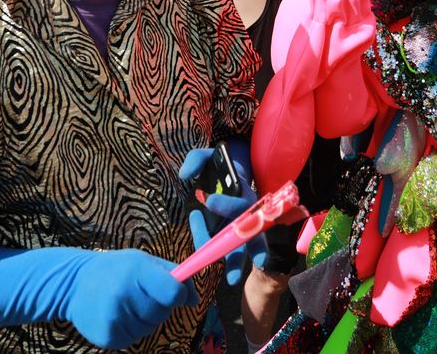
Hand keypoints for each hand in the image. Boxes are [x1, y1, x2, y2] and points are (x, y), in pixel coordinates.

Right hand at [67, 249, 197, 349]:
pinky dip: (129, 330)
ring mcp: (114, 318)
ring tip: (124, 304)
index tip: (173, 293)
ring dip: (142, 319)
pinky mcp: (108, 337)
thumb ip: (173, 274)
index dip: (178, 294)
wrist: (73, 284)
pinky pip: (134, 339)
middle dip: (158, 305)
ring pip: (149, 328)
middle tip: (138, 294)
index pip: (173, 292)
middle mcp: (124, 294)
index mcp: (137, 271)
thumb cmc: (116, 270)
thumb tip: (194, 299)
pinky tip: (115, 316)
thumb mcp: (142, 261)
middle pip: (163, 312)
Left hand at [179, 143, 265, 284]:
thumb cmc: (218, 165)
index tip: (209, 201)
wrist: (228, 170)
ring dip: (237, 262)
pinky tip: (216, 267)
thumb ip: (196, 160)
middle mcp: (245, 212)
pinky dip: (225, 257)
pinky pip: (225, 246)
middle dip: (248, 248)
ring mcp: (238, 225)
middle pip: (250, 232)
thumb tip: (185, 175)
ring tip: (232, 280)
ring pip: (242, 246)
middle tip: (248, 265)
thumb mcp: (208, 156)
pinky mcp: (228, 232)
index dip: (226, 204)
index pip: (238, 202)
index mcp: (242, 192)